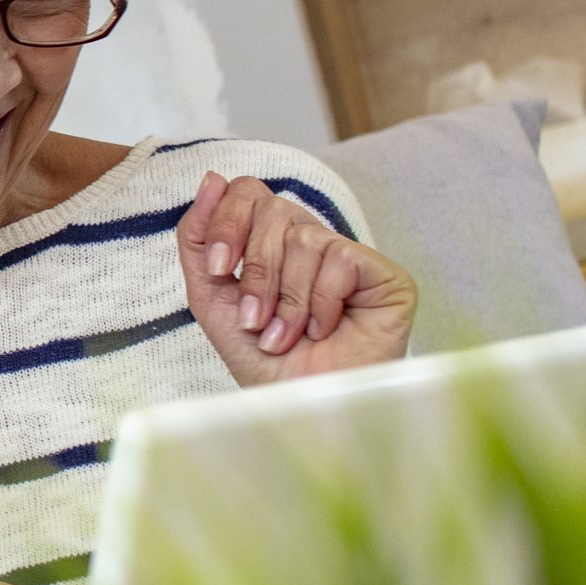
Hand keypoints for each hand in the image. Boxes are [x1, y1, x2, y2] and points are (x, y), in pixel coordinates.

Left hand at [174, 171, 415, 386]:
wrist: (300, 406)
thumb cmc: (261, 360)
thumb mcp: (211, 297)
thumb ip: (200, 240)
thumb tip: (211, 178)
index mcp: (272, 242)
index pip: (248, 191)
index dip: (228, 222)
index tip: (219, 270)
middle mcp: (312, 241)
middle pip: (272, 209)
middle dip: (255, 271)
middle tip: (254, 319)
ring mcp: (350, 256)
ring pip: (303, 239)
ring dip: (285, 299)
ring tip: (286, 335)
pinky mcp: (385, 274)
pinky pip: (340, 260)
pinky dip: (320, 303)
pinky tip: (325, 330)